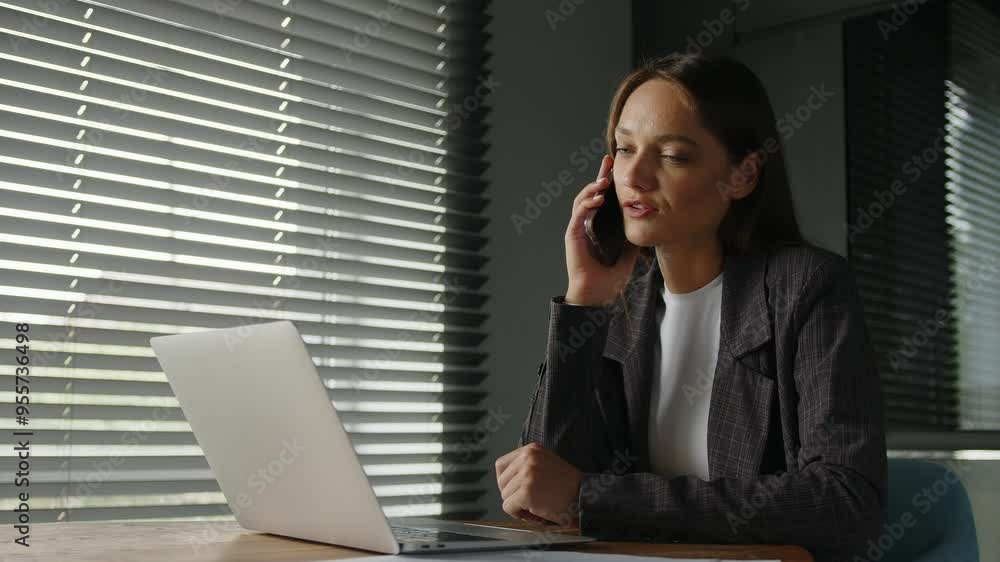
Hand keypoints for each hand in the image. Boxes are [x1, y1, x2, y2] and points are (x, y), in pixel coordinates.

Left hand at [495, 442, 583, 526]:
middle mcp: (528, 458)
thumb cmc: (568, 485)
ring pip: (504, 495)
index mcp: (531, 450)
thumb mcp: (547, 462)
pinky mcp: (526, 492)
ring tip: (534, 506)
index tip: (515, 489)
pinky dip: (518, 514)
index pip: (501, 465)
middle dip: (512, 494)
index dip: (506, 481)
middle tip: (528, 501)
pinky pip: (508, 507)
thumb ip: (528, 465)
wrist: (584, 496)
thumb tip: (508, 478)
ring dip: (517, 505)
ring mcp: (527, 475)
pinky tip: (533, 513)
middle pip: (501, 481)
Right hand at [564, 154, 640, 305]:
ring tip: (604, 180)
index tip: (614, 166)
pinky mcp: (572, 236)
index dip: (606, 182)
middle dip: (599, 176)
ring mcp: (577, 229)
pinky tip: (598, 199)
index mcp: (597, 227)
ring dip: (592, 188)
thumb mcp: (628, 256)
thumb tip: (645, 226)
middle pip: (591, 194)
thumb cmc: (608, 279)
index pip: (601, 199)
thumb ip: (633, 242)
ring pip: (581, 200)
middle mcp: (585, 225)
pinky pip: (578, 214)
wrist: (596, 295)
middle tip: (608, 161)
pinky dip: (587, 204)